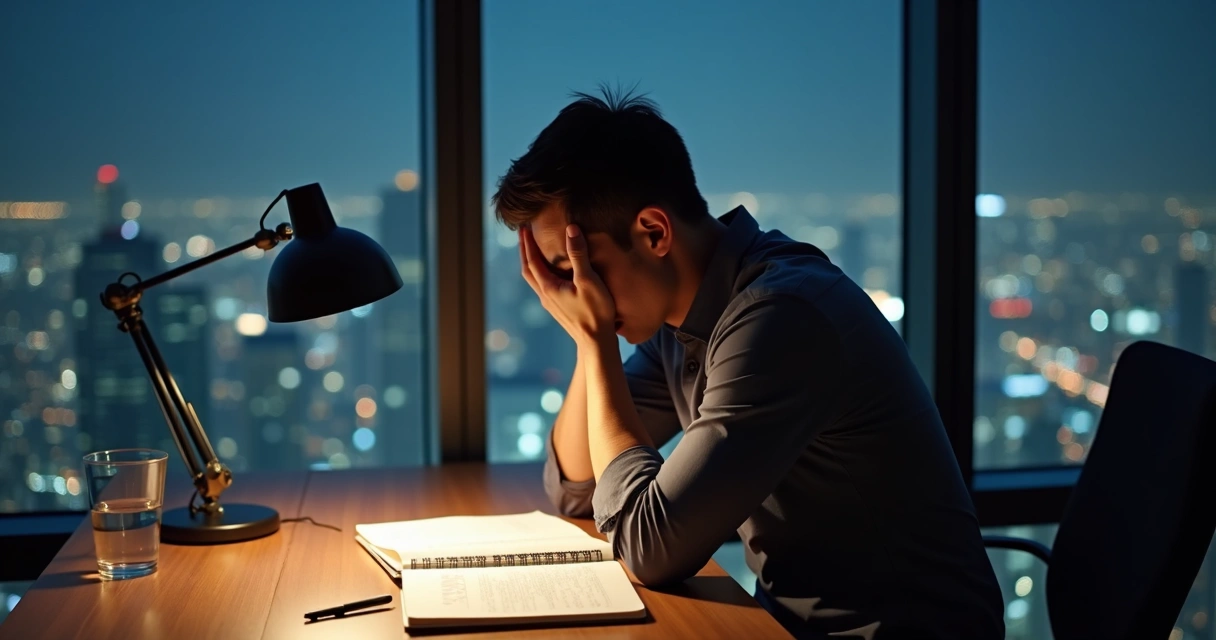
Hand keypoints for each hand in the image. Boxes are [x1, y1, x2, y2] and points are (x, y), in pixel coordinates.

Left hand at [520, 224, 616, 347]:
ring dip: (530, 262)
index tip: (524, 227)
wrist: (596, 342)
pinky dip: (540, 272)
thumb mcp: (588, 280)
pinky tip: (549, 271)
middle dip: (524, 250)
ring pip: (533, 279)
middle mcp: (545, 295)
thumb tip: (571, 229)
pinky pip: (542, 286)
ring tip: (532, 249)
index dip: (527, 242)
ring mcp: (550, 304)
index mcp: (548, 287)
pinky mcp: (558, 308)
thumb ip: (578, 255)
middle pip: (527, 270)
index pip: (532, 260)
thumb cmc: (595, 312)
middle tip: (522, 234)